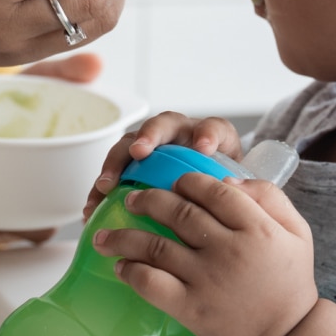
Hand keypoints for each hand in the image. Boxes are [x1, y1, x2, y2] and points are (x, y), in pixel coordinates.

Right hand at [83, 111, 241, 217]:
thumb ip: (243, 190)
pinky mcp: (131, 167)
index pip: (212, 127)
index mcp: (210, 137)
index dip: (207, 134)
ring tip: (105, 185)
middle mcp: (178, 135)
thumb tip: (236, 197)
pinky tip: (92, 210)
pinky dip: (100, 191)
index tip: (203, 147)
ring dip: (115, 163)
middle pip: (161, 126)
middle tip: (140, 152)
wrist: (208, 198)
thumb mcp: (239, 188)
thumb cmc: (223, 192)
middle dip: (149, 137)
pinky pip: (113, 173)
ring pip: (129, 145)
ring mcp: (150, 148)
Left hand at [92, 173, 317, 335]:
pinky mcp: (192, 308)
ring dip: (125, 235)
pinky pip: (152, 283)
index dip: (187, 181)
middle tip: (133, 199)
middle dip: (148, 200)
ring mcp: (207, 280)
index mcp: (257, 227)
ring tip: (106, 233)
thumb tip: (227, 179)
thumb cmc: (288, 280)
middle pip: (178, 212)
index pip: (212, 190)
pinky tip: (121, 266)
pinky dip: (131, 271)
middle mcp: (230, 250)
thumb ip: (268, 196)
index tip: (174, 183)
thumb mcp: (297, 231)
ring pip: (156, 245)